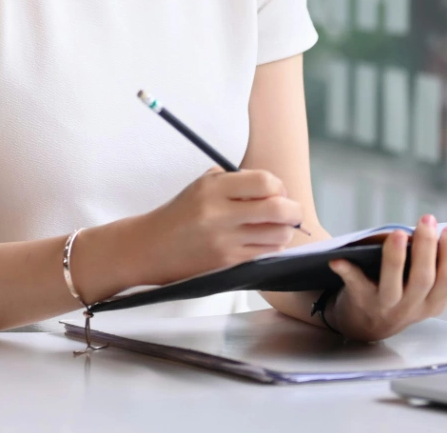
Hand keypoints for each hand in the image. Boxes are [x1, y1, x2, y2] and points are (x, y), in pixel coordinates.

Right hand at [133, 168, 306, 286]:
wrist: (152, 247)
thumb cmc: (182, 213)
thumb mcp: (202, 185)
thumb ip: (237, 181)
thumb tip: (276, 189)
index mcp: (213, 188)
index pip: (266, 182)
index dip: (279, 187)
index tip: (276, 191)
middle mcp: (219, 214)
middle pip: (279, 210)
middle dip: (294, 210)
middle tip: (291, 211)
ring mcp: (224, 242)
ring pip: (279, 236)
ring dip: (284, 231)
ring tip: (273, 228)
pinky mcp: (227, 264)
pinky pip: (266, 255)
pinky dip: (272, 248)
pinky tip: (261, 242)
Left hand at [323, 215, 446, 342]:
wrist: (364, 322)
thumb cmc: (409, 292)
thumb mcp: (441, 284)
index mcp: (436, 300)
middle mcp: (413, 306)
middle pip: (424, 280)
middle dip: (426, 250)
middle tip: (426, 220)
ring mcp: (386, 306)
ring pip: (393, 285)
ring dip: (396, 259)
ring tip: (397, 233)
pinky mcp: (358, 302)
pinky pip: (354, 286)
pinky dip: (347, 271)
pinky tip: (340, 257)